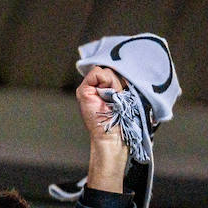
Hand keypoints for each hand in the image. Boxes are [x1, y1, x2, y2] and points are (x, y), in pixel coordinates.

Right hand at [77, 67, 129, 192]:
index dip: (121, 78)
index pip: (113, 72)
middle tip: (120, 97)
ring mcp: (87, 90)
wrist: (113, 137)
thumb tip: (124, 69)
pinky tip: (108, 96)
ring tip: (114, 99)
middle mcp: (95, 90)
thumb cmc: (123, 122)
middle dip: (118, 80)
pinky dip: (106, 81)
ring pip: (104, 71)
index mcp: (105, 91)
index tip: (125, 91)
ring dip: (114, 82)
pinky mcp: (83, 92)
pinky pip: (96, 73)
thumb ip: (122, 83)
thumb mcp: (125, 98)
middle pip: (109, 70)